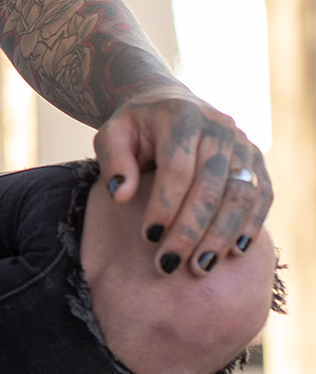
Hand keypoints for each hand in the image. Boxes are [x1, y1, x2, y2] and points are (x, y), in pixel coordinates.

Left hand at [96, 89, 271, 277]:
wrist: (169, 105)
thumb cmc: (136, 128)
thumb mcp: (112, 134)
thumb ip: (113, 161)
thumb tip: (120, 196)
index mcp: (182, 117)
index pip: (178, 168)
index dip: (165, 206)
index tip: (148, 237)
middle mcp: (218, 127)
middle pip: (211, 185)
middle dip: (191, 230)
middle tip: (169, 263)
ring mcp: (242, 143)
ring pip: (241, 194)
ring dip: (222, 235)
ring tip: (200, 267)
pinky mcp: (256, 160)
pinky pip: (261, 194)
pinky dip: (251, 224)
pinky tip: (234, 252)